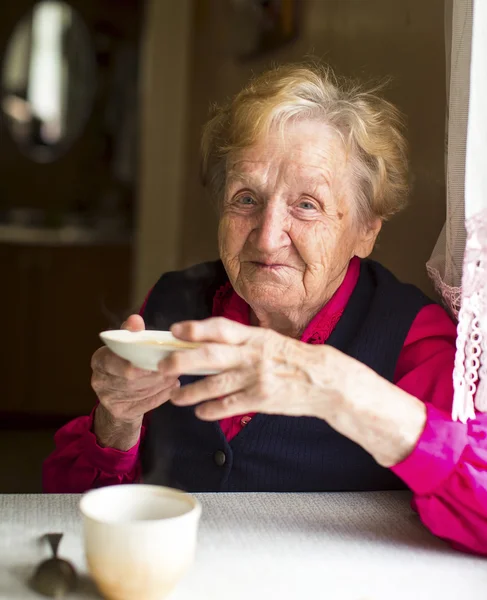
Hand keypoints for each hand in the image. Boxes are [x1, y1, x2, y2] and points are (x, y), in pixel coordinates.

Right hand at [91, 315, 179, 449]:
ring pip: (140, 391)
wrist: (120, 398)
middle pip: (129, 378)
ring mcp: (107, 398)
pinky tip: (172, 387)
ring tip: (175, 375)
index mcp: (99, 360)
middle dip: (153, 373)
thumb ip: (131, 332)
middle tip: (173, 367)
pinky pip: (145, 404)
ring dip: (161, 383)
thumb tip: (135, 320)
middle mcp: (99, 380)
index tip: (153, 362)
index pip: (112, 360)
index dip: (133, 363)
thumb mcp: (127, 347)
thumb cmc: (126, 364)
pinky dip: (162, 395)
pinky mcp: (120, 412)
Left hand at [161, 317, 335, 420]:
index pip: (221, 328)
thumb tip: (211, 340)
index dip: (196, 328)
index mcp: (256, 337)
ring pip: (215, 384)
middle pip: (210, 355)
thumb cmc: (296, 359)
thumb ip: (245, 341)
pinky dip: (211, 410)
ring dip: (191, 391)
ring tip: (175, 397)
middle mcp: (254, 355)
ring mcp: (257, 378)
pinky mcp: (262, 400)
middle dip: (182, 360)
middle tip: (162, 366)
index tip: (175, 330)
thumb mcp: (272, 341)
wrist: (327, 380)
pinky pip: (230, 406)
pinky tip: (199, 413)